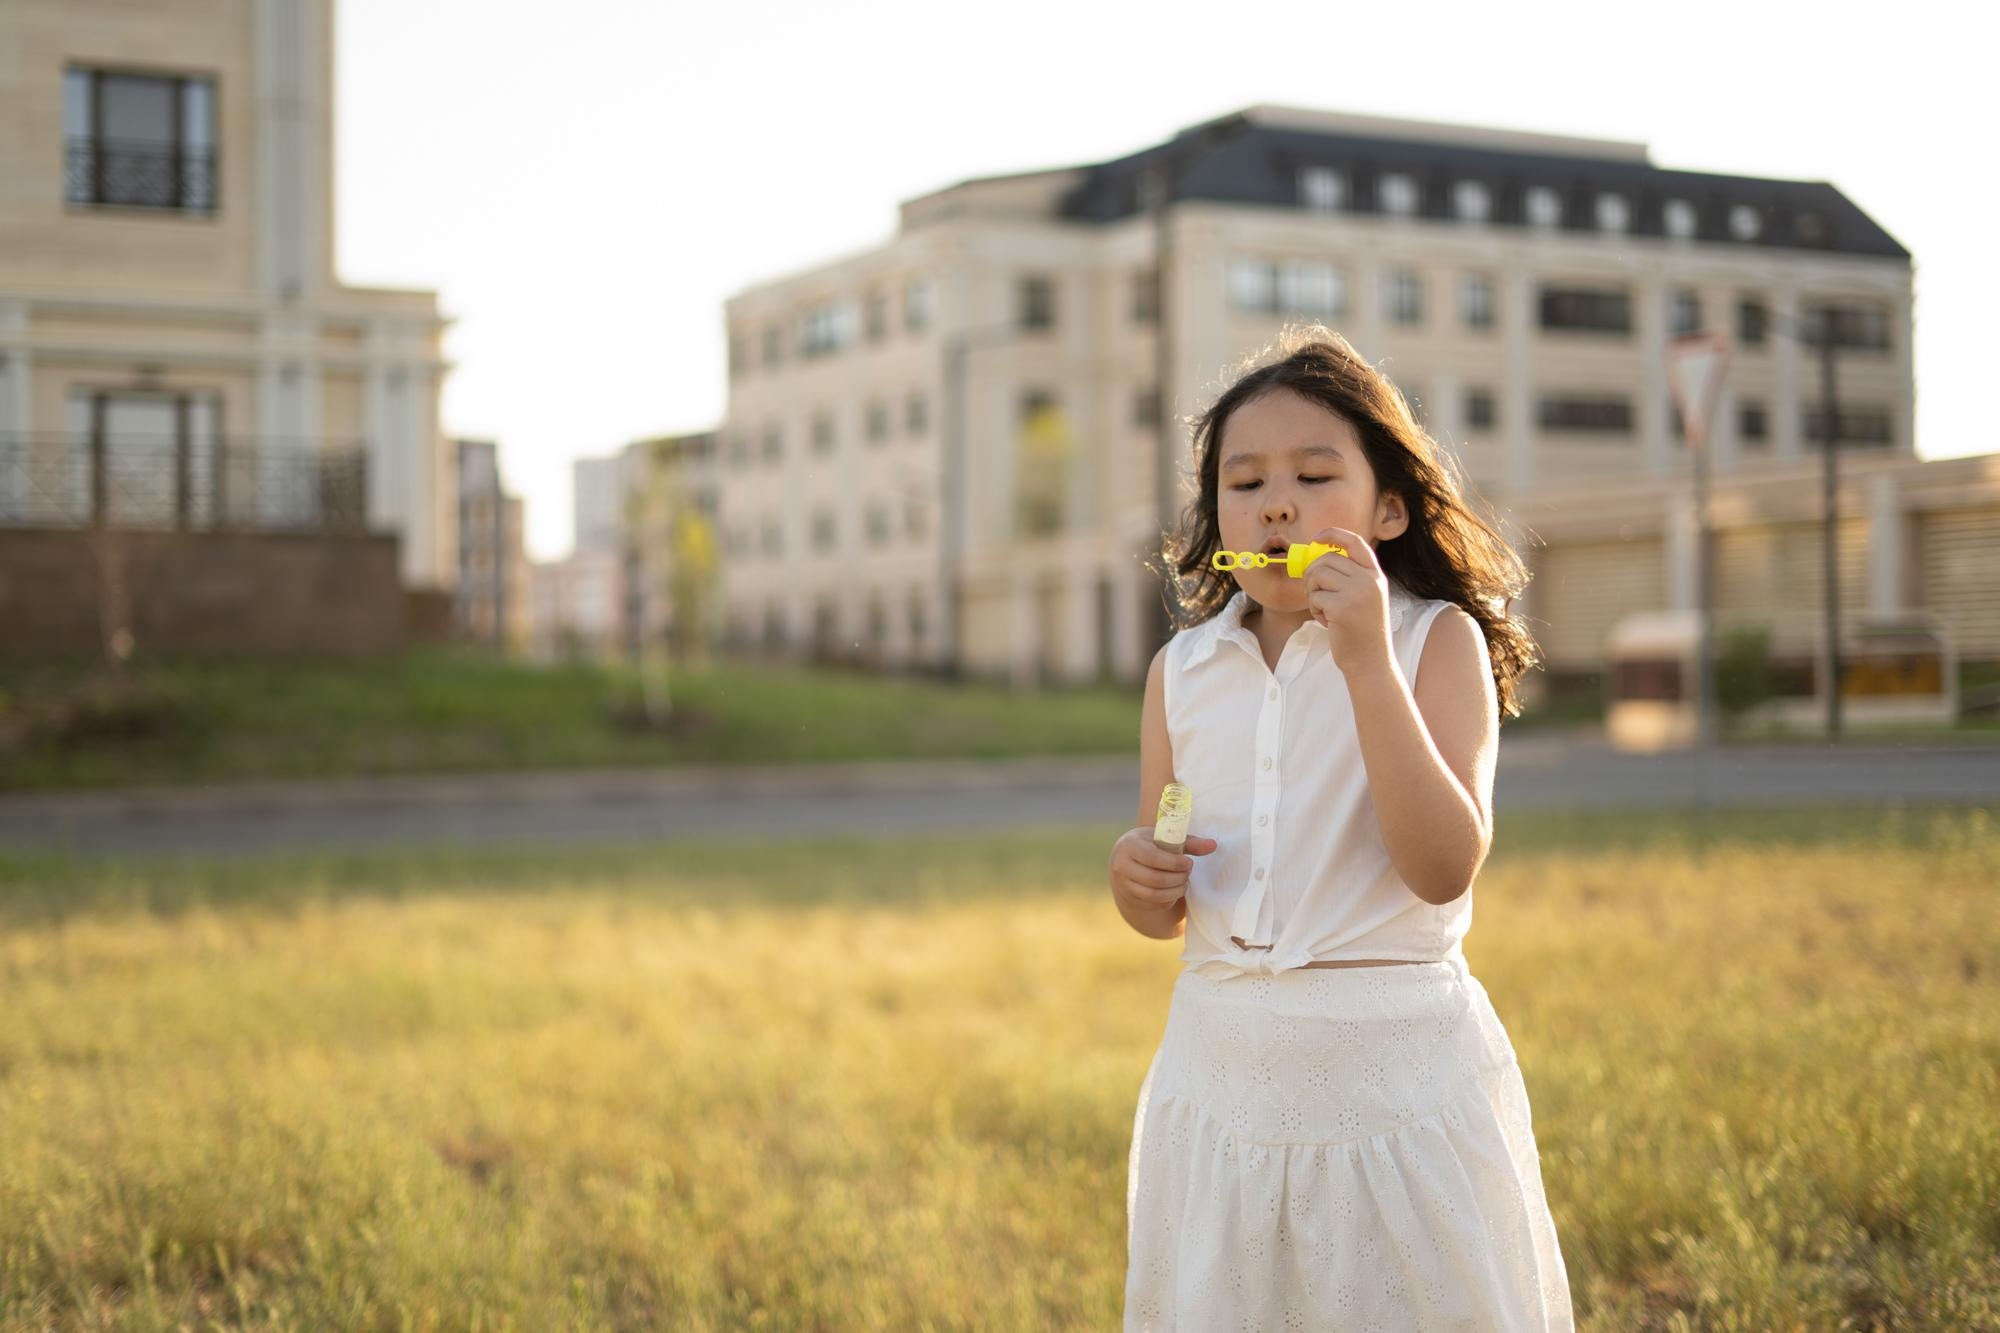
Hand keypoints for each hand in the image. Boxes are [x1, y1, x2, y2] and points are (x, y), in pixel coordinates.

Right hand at [1108, 826, 1217, 916]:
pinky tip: (1176, 889)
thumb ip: (1189, 842)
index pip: (1153, 858)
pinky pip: (1154, 903)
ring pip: (1155, 894)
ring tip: (1184, 881)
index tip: (1189, 862)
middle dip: (1178, 878)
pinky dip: (1170, 898)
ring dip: (1176, 890)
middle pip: (1155, 879)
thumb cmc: (1150, 845)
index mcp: (1129, 846)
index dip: (1175, 863)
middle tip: (1188, 872)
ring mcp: (1124, 885)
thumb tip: (1213, 845)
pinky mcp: (1131, 899)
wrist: (1125, 860)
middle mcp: (1121, 866)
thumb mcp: (1164, 839)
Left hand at [1302, 525, 1393, 675]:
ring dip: (1313, 592)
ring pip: (1317, 575)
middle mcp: (1369, 580)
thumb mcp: (1366, 598)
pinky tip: (1327, 621)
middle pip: (1327, 559)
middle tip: (1314, 592)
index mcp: (1376, 575)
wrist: (1370, 661)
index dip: (1334, 534)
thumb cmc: (1362, 631)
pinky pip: (1315, 596)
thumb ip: (1350, 577)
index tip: (1317, 537)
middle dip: (1312, 574)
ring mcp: (1357, 592)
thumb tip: (1317, 560)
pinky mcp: (1342, 607)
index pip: (1355, 543)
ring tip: (1323, 609)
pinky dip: (1314, 609)